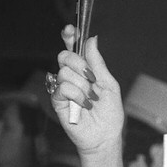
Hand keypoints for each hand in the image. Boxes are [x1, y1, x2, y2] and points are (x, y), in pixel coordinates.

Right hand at [51, 27, 123, 157]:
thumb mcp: (109, 85)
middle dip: (80, 65)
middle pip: (65, 56)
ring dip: (82, 86)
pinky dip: (77, 95)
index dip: (70, 37)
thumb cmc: (109, 113)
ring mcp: (63, 88)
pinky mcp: (57, 101)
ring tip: (91, 100)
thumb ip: (98, 63)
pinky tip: (85, 105)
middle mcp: (72, 77)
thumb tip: (91, 40)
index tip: (71, 30)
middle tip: (91, 80)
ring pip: (64, 72)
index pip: (73, 48)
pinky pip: (61, 88)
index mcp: (85, 70)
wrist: (105, 137)